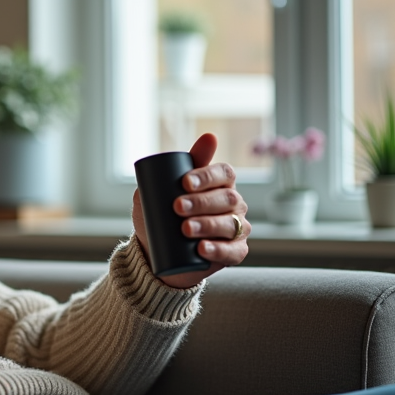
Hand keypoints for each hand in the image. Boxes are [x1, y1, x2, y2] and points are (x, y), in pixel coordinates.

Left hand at [132, 133, 249, 288]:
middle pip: (227, 199)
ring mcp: (237, 229)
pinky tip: (202, 248)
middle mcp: (234, 204)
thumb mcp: (161, 191)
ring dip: (208, 225)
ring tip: (185, 229)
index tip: (185, 182)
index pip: (224, 173)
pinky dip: (217, 250)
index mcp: (221, 184)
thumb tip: (197, 142)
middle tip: (177, 207)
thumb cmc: (162, 216)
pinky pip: (233, 251)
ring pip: (230, 225)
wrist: (157, 252)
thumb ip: (171, 169)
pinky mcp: (234, 252)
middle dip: (202, 202)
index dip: (208, 176)